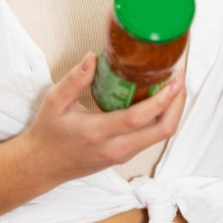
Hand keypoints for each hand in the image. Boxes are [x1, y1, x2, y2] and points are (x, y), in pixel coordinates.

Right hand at [17, 52, 185, 187]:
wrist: (42, 166)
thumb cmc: (48, 133)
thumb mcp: (55, 102)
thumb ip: (75, 79)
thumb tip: (92, 56)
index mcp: (98, 132)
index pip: (140, 118)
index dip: (164, 98)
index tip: (175, 78)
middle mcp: (115, 147)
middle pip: (162, 130)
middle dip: (178, 103)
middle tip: (180, 79)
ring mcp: (122, 155)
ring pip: (161, 136)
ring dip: (173, 111)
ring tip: (173, 85)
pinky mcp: (124, 156)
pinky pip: (152, 138)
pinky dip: (162, 119)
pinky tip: (160, 100)